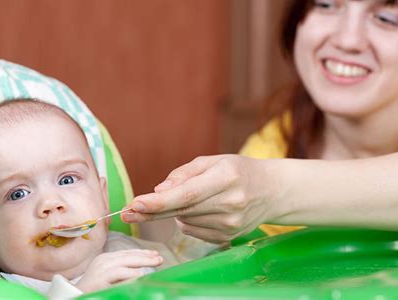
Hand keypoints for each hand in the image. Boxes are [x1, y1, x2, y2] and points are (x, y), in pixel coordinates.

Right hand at [75, 249, 162, 292]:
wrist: (74, 295)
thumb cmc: (93, 289)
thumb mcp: (108, 277)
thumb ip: (121, 271)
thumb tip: (139, 270)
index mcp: (106, 258)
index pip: (127, 253)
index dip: (142, 253)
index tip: (154, 254)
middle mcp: (104, 260)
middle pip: (129, 255)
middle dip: (146, 256)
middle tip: (159, 258)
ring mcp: (102, 268)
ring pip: (126, 261)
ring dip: (143, 261)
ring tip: (156, 262)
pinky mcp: (101, 278)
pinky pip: (119, 273)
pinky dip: (131, 272)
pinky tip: (141, 273)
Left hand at [122, 155, 282, 242]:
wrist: (272, 191)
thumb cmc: (238, 170)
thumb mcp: (213, 161)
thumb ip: (184, 174)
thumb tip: (159, 190)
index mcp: (226, 178)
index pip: (186, 194)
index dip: (157, 202)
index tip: (134, 204)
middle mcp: (230, 203)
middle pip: (180, 210)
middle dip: (150, 212)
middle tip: (126, 212)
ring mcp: (231, 224)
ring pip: (185, 221)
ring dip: (175, 211)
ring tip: (192, 197)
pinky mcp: (228, 236)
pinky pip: (193, 230)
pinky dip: (188, 220)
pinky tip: (201, 209)